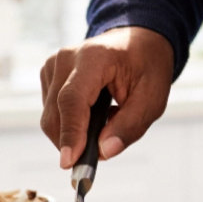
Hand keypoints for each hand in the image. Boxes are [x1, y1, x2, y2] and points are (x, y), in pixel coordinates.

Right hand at [39, 25, 175, 167]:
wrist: (138, 39)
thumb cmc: (147, 66)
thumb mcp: (153, 97)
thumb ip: (130, 125)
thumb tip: (104, 152)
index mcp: (94, 57)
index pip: (72, 99)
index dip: (70, 133)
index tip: (69, 162)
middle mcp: (67, 58)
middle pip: (56, 113)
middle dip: (72, 143)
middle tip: (95, 161)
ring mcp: (53, 65)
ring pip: (51, 117)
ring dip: (74, 133)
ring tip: (106, 122)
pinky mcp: (49, 75)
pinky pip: (52, 112)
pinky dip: (70, 123)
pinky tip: (94, 114)